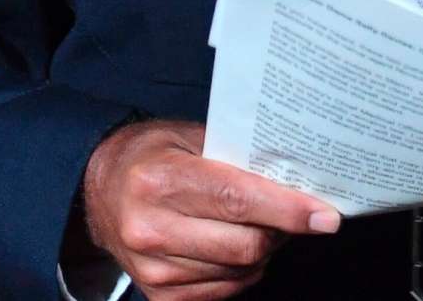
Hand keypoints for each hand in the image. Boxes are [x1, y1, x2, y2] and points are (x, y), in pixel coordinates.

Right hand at [76, 119, 339, 300]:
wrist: (97, 190)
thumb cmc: (151, 155)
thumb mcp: (188, 137)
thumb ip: (237, 158)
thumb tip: (297, 182)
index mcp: (159, 179)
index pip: (236, 200)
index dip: (287, 210)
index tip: (325, 216)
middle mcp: (151, 227)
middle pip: (245, 245)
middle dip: (279, 231)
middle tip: (290, 213)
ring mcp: (152, 268)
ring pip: (240, 273)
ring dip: (260, 252)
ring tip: (251, 225)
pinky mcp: (158, 294)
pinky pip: (224, 291)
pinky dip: (239, 271)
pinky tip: (227, 246)